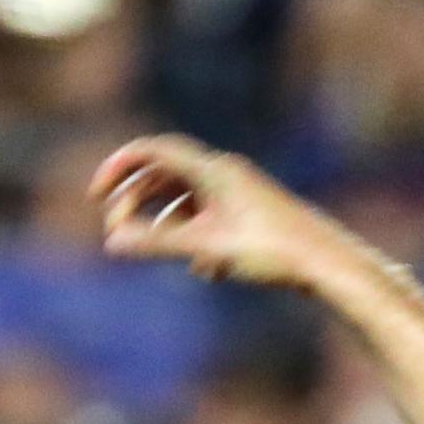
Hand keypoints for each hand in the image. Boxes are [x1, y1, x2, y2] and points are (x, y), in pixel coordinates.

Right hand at [92, 135, 336, 289]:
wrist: (328, 265)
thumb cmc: (272, 253)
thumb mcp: (207, 248)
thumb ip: (157, 244)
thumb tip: (113, 243)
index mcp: (213, 170)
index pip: (153, 151)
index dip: (118, 167)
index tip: (96, 195)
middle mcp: (225, 173)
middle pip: (165, 176)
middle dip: (137, 202)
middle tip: (116, 233)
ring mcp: (240, 193)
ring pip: (188, 200)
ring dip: (166, 224)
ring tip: (156, 251)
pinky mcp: (252, 214)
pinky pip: (211, 218)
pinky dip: (197, 239)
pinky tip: (208, 272)